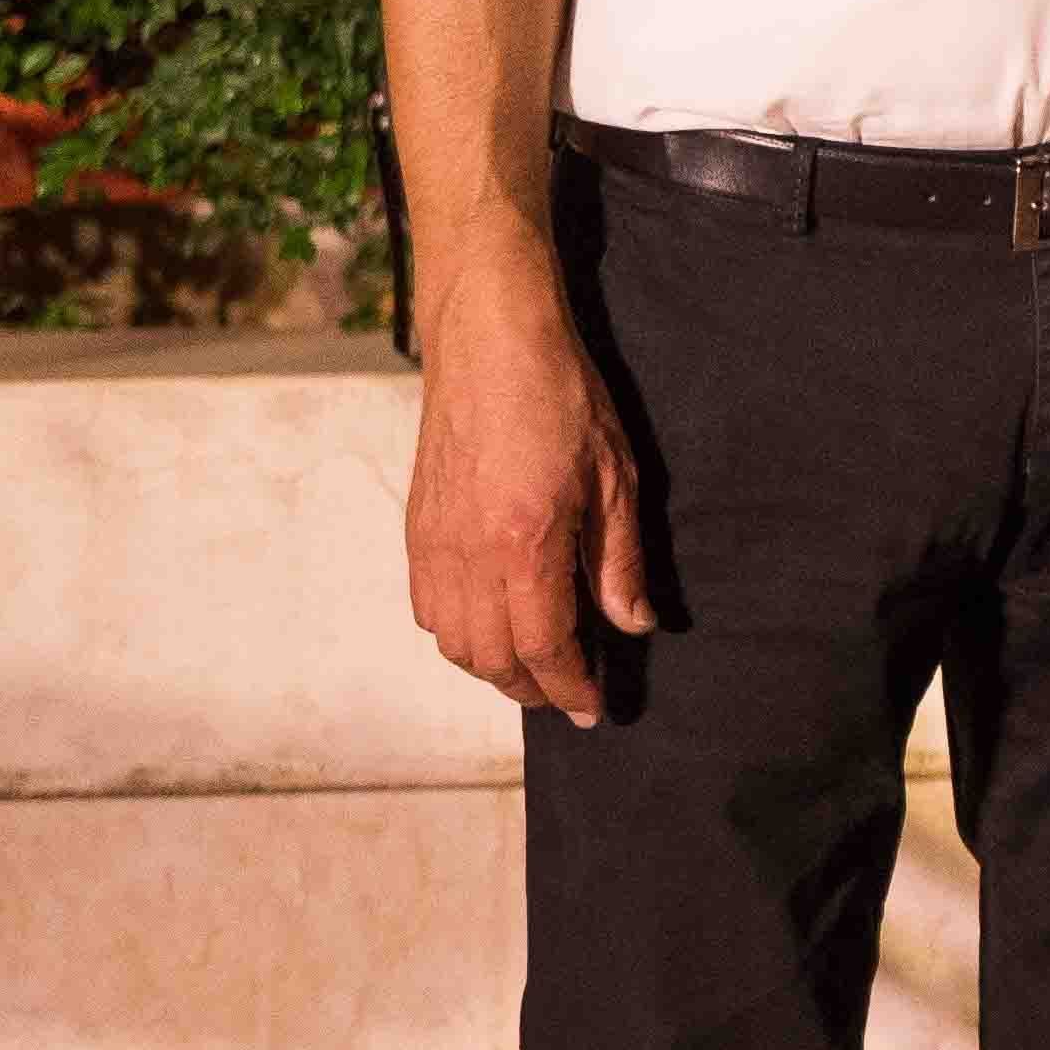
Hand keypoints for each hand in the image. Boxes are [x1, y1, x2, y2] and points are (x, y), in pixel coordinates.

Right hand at [404, 257, 652, 723]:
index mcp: (524, 545)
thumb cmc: (561, 395)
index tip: (594, 709)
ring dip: (494, 669)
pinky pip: (429, 608)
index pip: (544, 647)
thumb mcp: (615, 475)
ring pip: (454, 642)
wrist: (489, 339)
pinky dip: (459, 636)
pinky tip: (490, 627)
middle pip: (493, 658)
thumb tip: (633, 623)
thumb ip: (619, 559)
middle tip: (570, 695)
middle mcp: (468, 556)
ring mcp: (433, 544)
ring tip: (535, 670)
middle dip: (534, 689)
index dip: (571, 688)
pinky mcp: (416, 528)